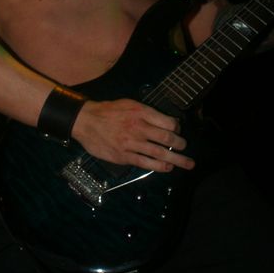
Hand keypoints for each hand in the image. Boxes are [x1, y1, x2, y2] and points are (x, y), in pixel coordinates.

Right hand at [72, 98, 194, 172]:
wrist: (86, 121)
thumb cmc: (109, 111)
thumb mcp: (129, 104)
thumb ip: (146, 113)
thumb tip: (166, 122)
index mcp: (141, 113)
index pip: (167, 122)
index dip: (177, 128)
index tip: (178, 131)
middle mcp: (138, 128)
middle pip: (166, 138)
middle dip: (180, 145)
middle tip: (185, 147)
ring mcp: (131, 143)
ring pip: (159, 153)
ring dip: (175, 159)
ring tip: (186, 163)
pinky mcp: (124, 156)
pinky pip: (145, 163)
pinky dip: (159, 166)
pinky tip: (167, 168)